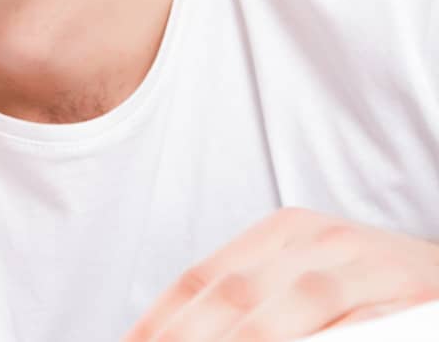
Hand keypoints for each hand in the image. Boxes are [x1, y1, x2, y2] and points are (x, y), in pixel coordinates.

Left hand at [123, 207, 438, 340]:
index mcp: (282, 233)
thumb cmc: (373, 290)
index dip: (160, 320)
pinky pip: (347, 326)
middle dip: (188, 337)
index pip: (201, 279)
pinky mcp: (405, 295)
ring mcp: (364, 268)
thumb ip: (249, 305)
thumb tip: (173, 332)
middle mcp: (317, 241)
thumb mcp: (304, 282)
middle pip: (233, 298)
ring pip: (282, 314)